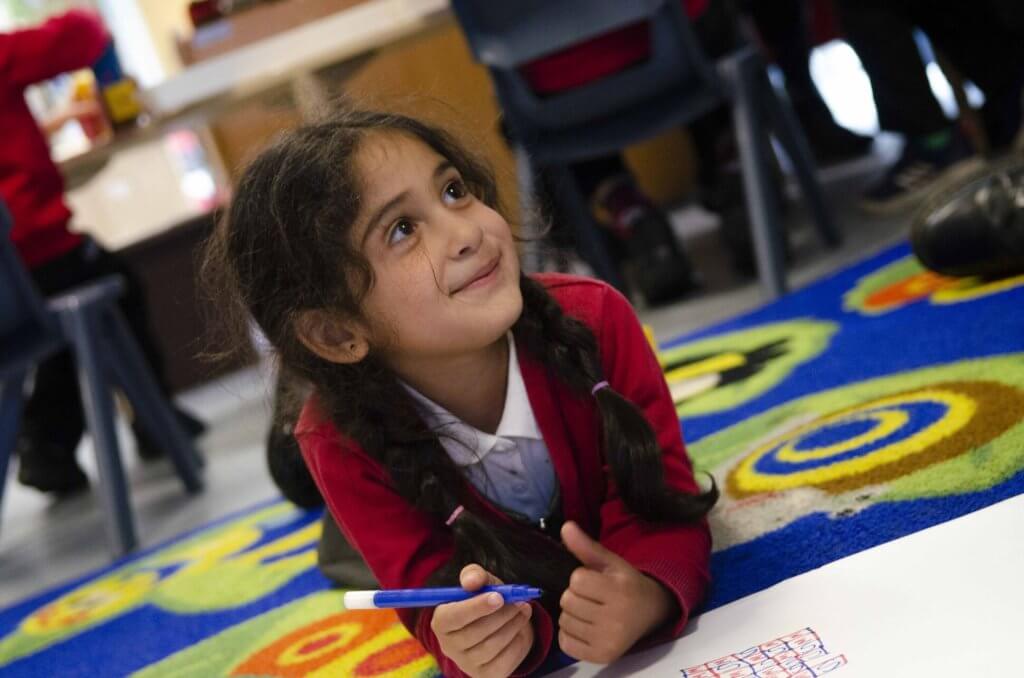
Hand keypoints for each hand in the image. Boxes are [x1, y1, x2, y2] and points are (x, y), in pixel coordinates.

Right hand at [431, 564, 534, 677]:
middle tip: (518, 601)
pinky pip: (505, 660)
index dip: (475, 607)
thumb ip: (474, 576)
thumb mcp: (480, 583)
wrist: (500, 625)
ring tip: (523, 609)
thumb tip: (471, 581)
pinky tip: (520, 627)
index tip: (499, 596)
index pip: (453, 617)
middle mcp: (449, 646)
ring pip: (492, 646)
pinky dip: (517, 641)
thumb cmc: (485, 600)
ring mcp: (467, 664)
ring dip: (513, 625)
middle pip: (475, 633)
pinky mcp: (486, 675)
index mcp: (441, 621)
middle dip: (501, 615)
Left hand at [557, 522, 675, 663]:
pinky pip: (565, 643)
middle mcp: (616, 619)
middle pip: (568, 601)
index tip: (596, 581)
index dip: (582, 578)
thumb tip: (565, 526)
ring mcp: (608, 641)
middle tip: (594, 598)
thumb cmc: (627, 584)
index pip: (576, 580)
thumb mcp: (611, 562)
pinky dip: (570, 634)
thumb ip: (586, 546)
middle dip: (576, 596)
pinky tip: (587, 628)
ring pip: (564, 621)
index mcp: (620, 591)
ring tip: (591, 612)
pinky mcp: (601, 657)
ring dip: (572, 614)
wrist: (651, 613)